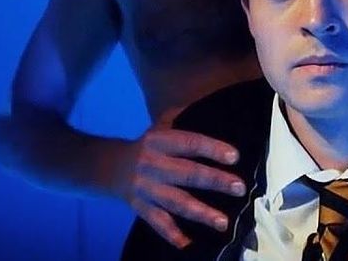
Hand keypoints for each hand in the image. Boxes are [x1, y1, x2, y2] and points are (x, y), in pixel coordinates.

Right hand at [115, 121, 246, 248]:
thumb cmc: (145, 145)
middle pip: (187, 173)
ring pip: (175, 201)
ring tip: (223, 222)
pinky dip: (172, 234)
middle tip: (239, 188)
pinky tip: (188, 244)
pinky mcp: (139, 207)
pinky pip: (157, 222)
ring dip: (200, 212)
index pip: (189, 143)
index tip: (235, 156)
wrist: (108, 167)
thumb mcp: (159, 126)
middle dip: (214, 181)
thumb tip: (213, 103)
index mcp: (159, 141)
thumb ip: (182, 117)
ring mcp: (145, 188)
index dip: (211, 148)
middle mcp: (152, 163)